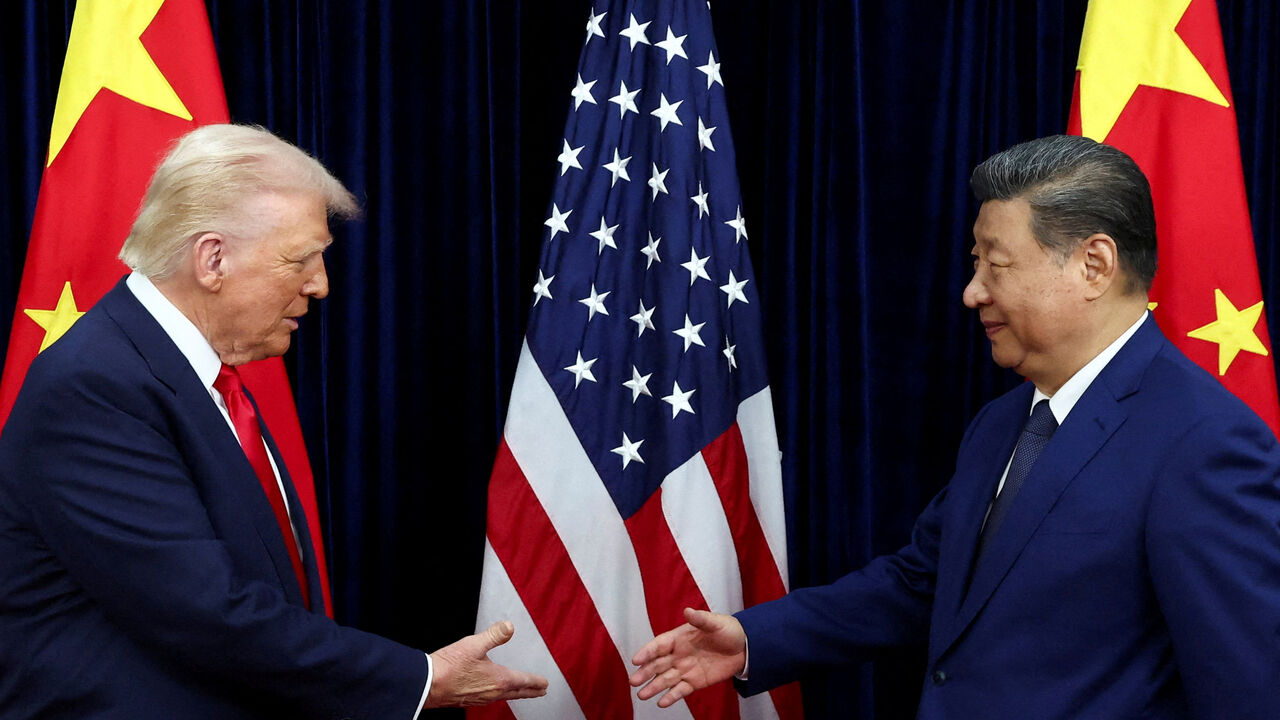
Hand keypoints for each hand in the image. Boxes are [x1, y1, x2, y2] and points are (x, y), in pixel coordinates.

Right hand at [425, 621, 548, 706]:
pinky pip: (492, 699)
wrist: (428, 684)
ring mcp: (481, 698)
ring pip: (505, 697)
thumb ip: (494, 635)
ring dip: (517, 694)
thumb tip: (509, 626)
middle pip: (518, 692)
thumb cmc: (449, 666)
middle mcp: (493, 692)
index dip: (536, 682)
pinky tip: (495, 693)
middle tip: (541, 691)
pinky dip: (501, 695)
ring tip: (522, 692)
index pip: (524, 681)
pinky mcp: (470, 700)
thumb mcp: (474, 644)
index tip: (545, 683)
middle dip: (531, 691)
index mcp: (498, 679)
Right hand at [628, 607, 746, 707]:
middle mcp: (678, 655)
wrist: (745, 647)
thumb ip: (701, 619)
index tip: (636, 660)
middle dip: (645, 673)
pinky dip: (671, 696)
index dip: (647, 652)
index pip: (659, 645)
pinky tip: (662, 703)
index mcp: (679, 638)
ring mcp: (685, 669)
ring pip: (666, 679)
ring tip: (642, 695)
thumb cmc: (728, 630)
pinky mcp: (695, 682)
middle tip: (634, 681)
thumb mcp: (715, 622)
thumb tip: (688, 611)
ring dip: (654, 687)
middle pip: (657, 665)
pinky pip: (680, 690)